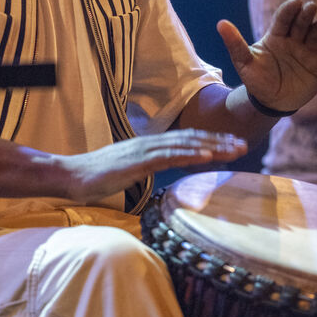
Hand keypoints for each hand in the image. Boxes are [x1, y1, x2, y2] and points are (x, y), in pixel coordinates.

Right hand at [61, 128, 246, 203]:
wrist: (71, 176)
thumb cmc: (97, 178)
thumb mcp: (129, 173)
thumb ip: (147, 170)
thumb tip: (162, 175)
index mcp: (149, 145)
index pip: (186, 140)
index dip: (210, 141)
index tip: (232, 144)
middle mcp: (150, 143)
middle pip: (191, 138)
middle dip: (220, 141)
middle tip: (245, 144)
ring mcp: (143, 150)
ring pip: (185, 144)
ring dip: (212, 145)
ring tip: (235, 148)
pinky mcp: (136, 162)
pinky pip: (167, 157)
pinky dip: (189, 154)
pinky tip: (206, 155)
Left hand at [217, 0, 316, 112]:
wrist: (271, 102)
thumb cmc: (257, 80)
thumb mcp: (244, 63)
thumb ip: (235, 44)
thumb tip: (220, 23)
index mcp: (276, 36)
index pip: (284, 18)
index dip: (289, 10)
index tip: (295, 2)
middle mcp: (294, 40)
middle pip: (302, 24)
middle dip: (306, 15)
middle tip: (311, 7)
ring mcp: (309, 51)